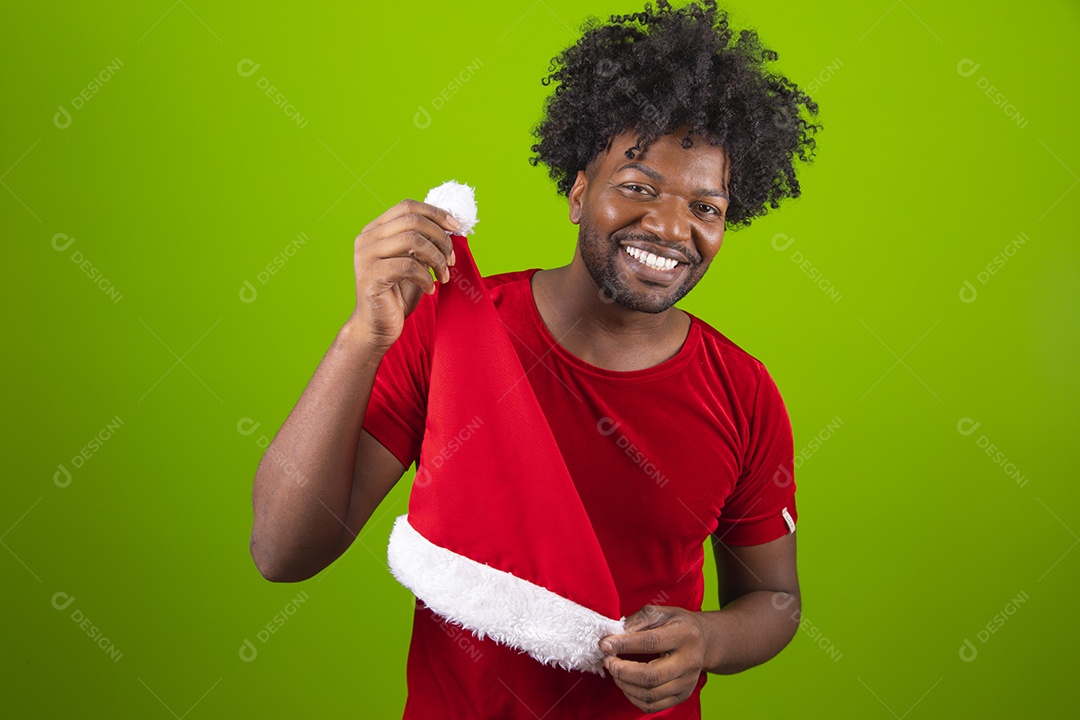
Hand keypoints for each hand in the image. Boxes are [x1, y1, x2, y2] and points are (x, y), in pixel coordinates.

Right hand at [350, 199, 459, 348]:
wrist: (378, 326)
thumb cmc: (398, 294)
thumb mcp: (415, 261)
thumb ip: (425, 242)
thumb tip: (451, 226)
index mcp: (376, 229)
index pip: (408, 206)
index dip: (436, 214)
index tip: (456, 227)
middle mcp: (367, 238)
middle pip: (413, 221)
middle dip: (440, 239)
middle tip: (451, 260)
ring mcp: (366, 256)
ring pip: (412, 241)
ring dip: (436, 258)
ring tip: (443, 276)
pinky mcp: (371, 276)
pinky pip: (408, 266)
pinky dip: (426, 277)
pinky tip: (430, 288)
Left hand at [599, 605, 707, 713]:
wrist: (703, 641)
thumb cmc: (677, 624)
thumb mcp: (659, 613)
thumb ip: (636, 622)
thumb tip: (612, 637)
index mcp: (684, 635)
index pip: (650, 642)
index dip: (624, 645)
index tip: (604, 645)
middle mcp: (689, 661)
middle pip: (651, 676)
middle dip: (622, 671)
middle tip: (608, 661)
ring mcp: (687, 682)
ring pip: (650, 694)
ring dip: (625, 684)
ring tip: (615, 671)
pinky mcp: (682, 695)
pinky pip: (653, 705)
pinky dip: (633, 697)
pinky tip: (626, 684)